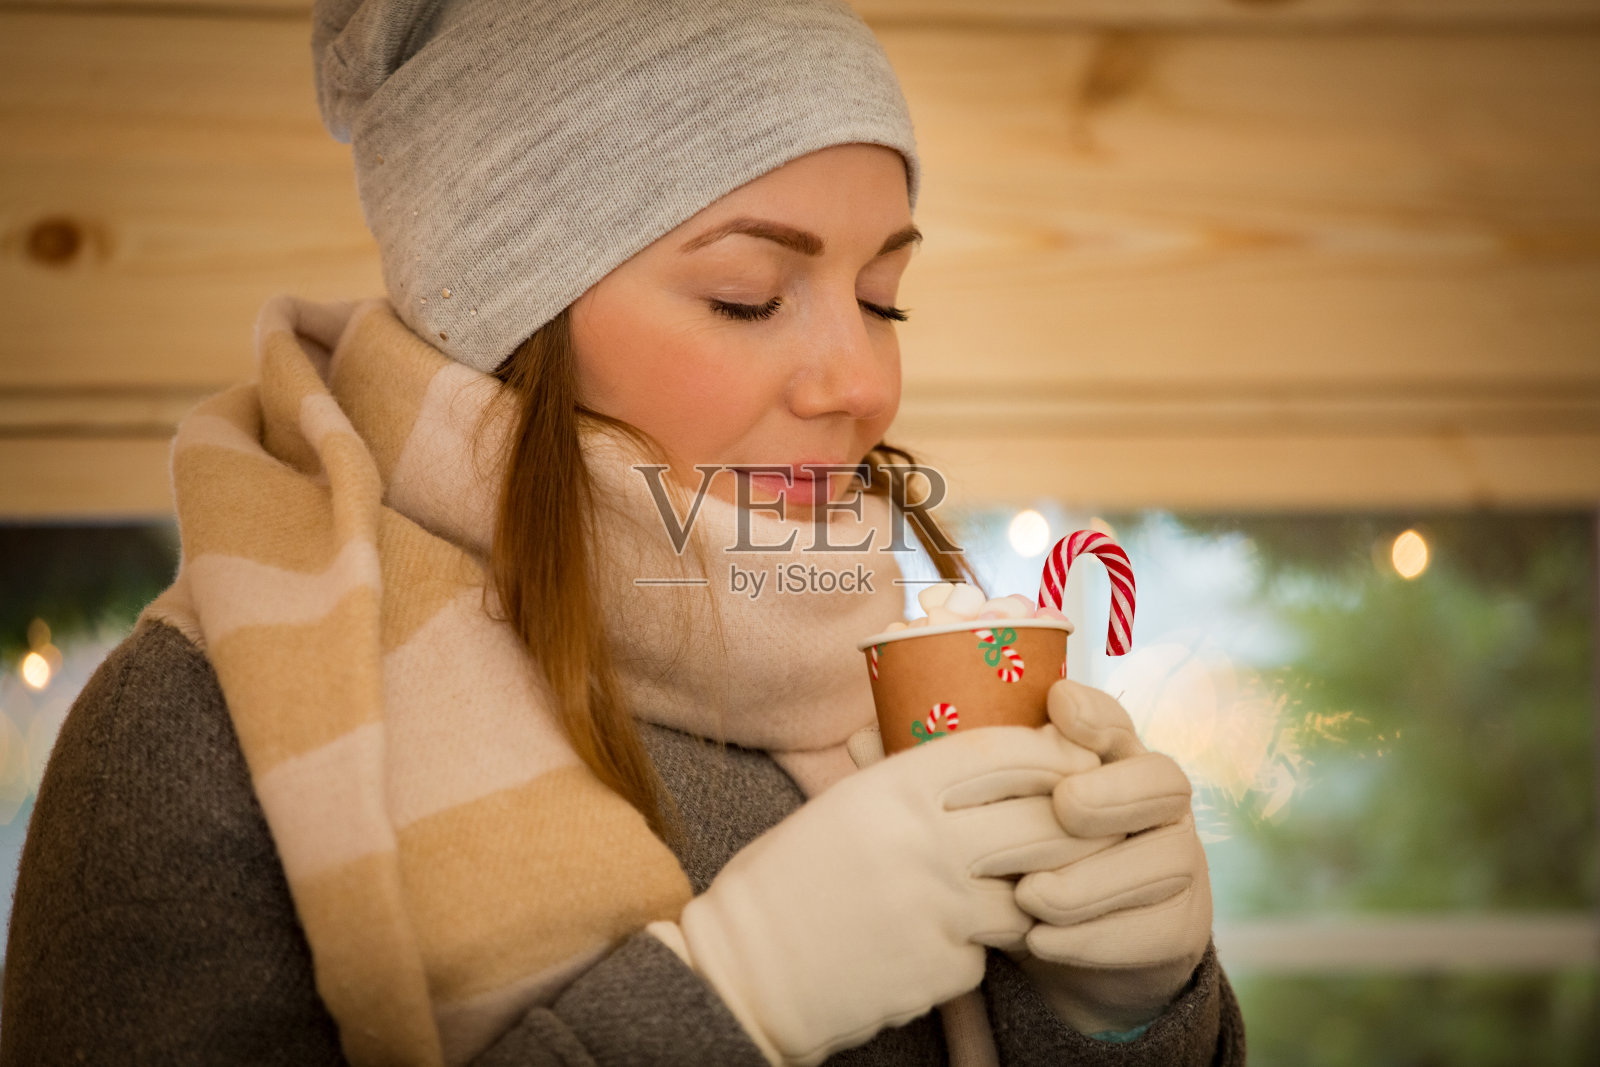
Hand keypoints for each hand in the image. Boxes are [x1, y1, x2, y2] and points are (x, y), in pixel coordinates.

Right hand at [649, 725, 1097, 1065]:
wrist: (746, 972)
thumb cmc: (785, 881)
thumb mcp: (842, 805)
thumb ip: (909, 783)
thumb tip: (985, 761)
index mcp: (891, 788)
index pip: (1001, 753)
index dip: (1049, 752)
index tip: (1072, 755)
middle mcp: (923, 842)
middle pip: (1041, 821)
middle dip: (1073, 822)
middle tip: (1085, 822)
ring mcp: (939, 910)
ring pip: (1031, 892)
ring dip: (1034, 890)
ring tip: (1019, 884)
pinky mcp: (945, 970)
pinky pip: (989, 950)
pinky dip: (977, 945)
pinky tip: (941, 940)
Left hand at [1015, 680, 1212, 1035]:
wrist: (1058, 948)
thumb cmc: (1024, 860)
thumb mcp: (1007, 816)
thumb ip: (1005, 774)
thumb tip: (990, 718)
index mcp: (1118, 764)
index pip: (1120, 725)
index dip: (1097, 713)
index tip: (1058, 706)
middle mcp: (1160, 806)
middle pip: (1164, 783)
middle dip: (1114, 793)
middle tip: (1064, 806)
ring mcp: (1181, 865)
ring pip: (1162, 862)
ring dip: (1090, 880)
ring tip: (1028, 895)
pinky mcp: (1183, 927)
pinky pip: (1154, 930)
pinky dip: (1094, 938)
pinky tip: (1041, 940)